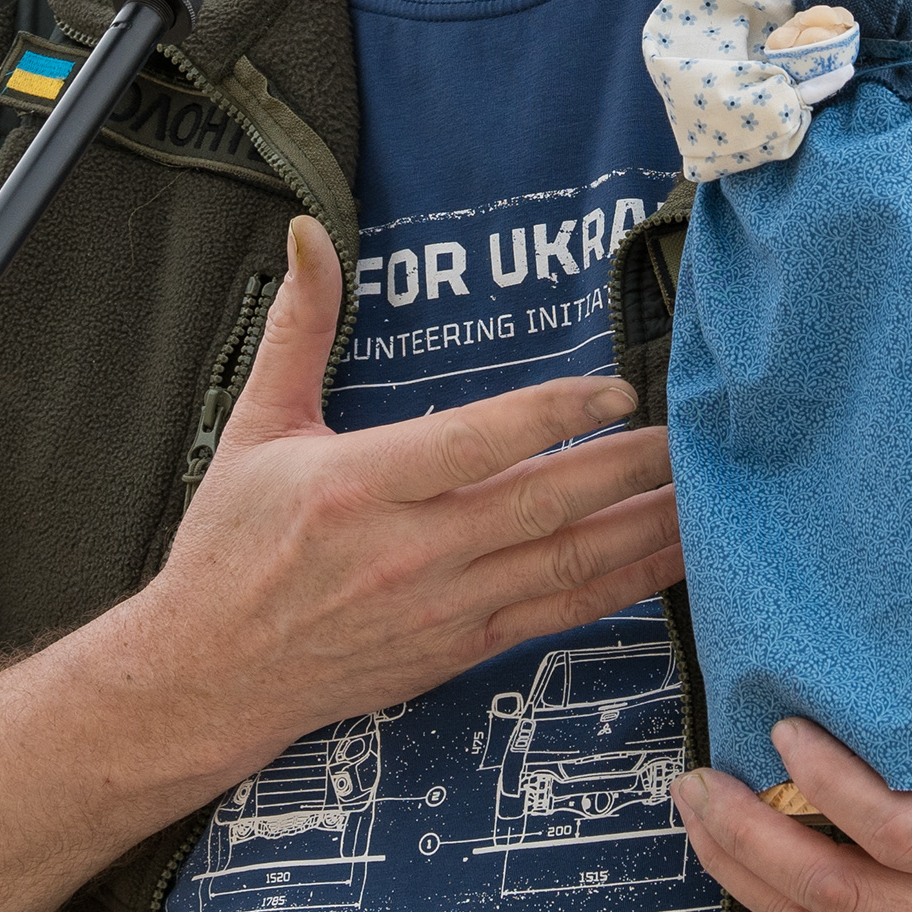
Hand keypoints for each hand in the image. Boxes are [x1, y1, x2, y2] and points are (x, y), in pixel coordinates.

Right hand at [126, 216, 687, 775]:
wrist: (208, 676)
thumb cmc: (230, 548)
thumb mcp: (256, 426)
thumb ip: (300, 327)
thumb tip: (308, 235)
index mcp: (357, 486)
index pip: (475, 442)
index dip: (552, 413)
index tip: (615, 386)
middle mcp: (407, 552)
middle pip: (541, 506)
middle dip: (627, 469)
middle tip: (690, 435)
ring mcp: (441, 608)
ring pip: (564, 565)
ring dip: (642, 529)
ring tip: (702, 494)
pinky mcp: (460, 649)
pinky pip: (557, 615)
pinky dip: (620, 587)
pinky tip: (667, 561)